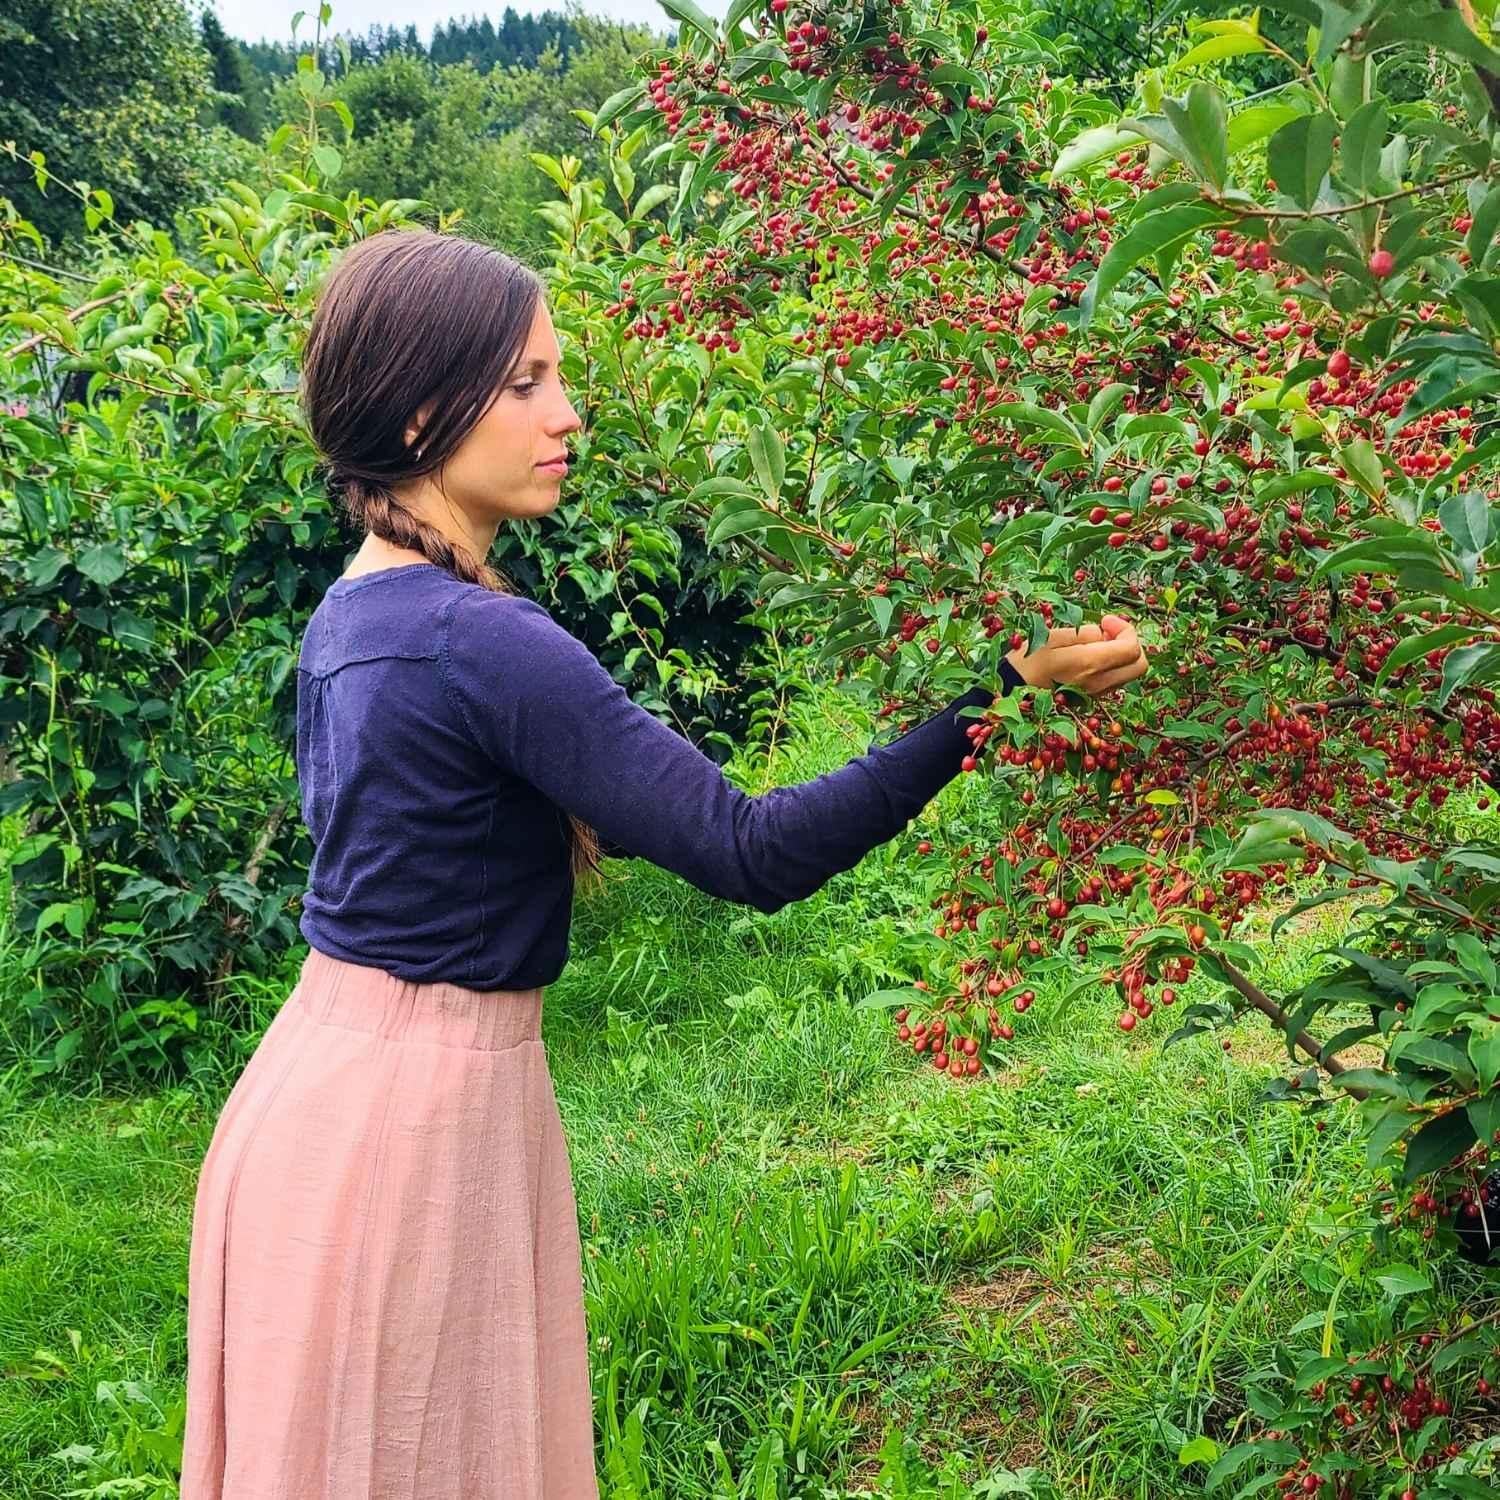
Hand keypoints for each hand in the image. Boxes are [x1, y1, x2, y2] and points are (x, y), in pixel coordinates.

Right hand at [1005, 614, 1149, 695]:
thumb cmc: (1026, 660)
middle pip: (1138, 666)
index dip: (1125, 629)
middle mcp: (1098, 682)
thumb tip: (1102, 634)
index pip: (1131, 649)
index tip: (1105, 620)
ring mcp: (1095, 694)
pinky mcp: (1090, 699)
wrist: (1009, 693)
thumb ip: (1083, 633)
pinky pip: (1113, 681)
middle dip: (1129, 643)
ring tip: (1094, 643)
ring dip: (1119, 654)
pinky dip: (1110, 665)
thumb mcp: (1051, 637)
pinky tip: (1088, 657)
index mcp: (1089, 663)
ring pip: (1127, 674)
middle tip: (1107, 632)